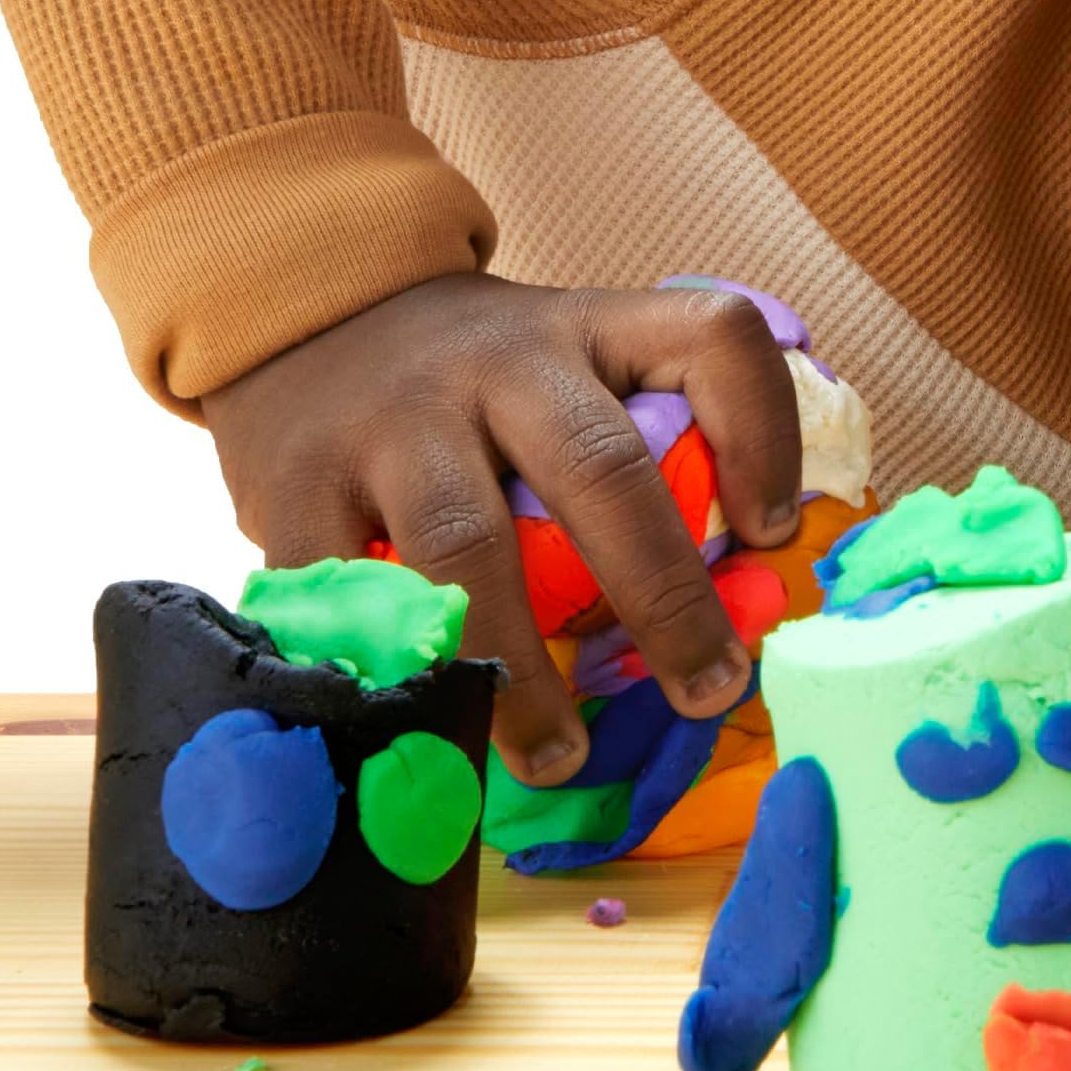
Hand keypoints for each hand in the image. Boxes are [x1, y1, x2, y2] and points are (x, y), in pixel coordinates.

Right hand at [201, 273, 801, 784]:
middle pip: (600, 468)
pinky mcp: (300, 484)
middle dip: (664, 595)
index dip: (763, 433)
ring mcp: (395, 420)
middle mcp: (501, 361)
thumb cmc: (478, 380)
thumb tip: (740, 583)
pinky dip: (397, 676)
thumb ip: (646, 445)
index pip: (712, 339)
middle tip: (707, 691)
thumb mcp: (570, 366)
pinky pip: (352, 598)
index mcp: (592, 331)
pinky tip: (428, 735)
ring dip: (521, 671)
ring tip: (560, 756)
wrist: (311, 315)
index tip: (770, 535)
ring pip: (468, 547)